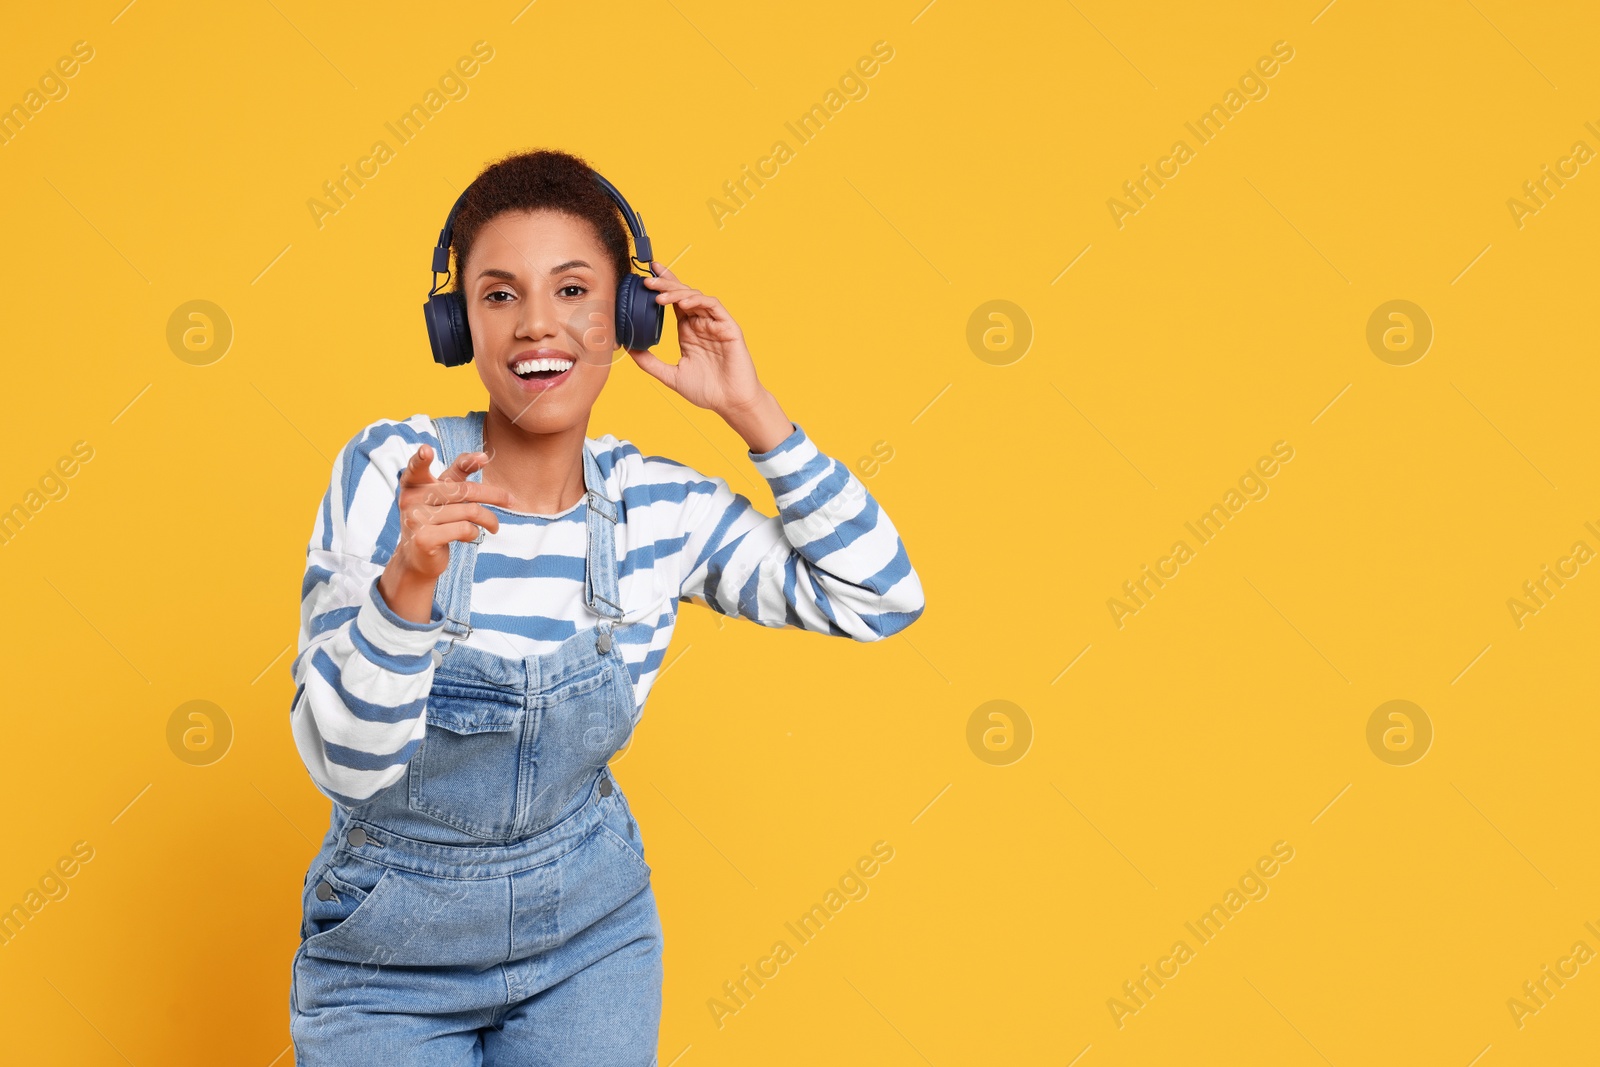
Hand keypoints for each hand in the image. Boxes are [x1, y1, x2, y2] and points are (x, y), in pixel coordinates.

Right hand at [376, 445, 512, 622]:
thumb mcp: (444, 493)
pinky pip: (464, 529)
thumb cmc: (436, 518)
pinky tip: (471, 536)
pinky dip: (474, 533)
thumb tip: (484, 455)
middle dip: (493, 495)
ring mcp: (414, 520)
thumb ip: (459, 472)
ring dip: (488, 519)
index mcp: (412, 484)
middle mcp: (409, 499)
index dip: (421, 459)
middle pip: (462, 490)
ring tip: (493, 526)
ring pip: (468, 511)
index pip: (417, 468)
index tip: (427, 449)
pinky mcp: (424, 539)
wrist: (419, 557)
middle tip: (511, 501)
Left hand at [627, 262, 792, 451]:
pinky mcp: (728, 327)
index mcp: (688, 332)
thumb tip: (628, 349)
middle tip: (648, 280)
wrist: (730, 404)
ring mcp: (715, 324)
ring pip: (696, 297)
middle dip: (666, 284)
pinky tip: (684, 303)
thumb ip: (650, 362)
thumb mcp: (670, 376)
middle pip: (683, 294)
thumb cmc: (706, 391)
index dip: (663, 286)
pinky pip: (713, 306)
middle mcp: (701, 324)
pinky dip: (698, 301)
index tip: (646, 275)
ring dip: (678, 292)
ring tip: (659, 296)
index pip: (674, 302)